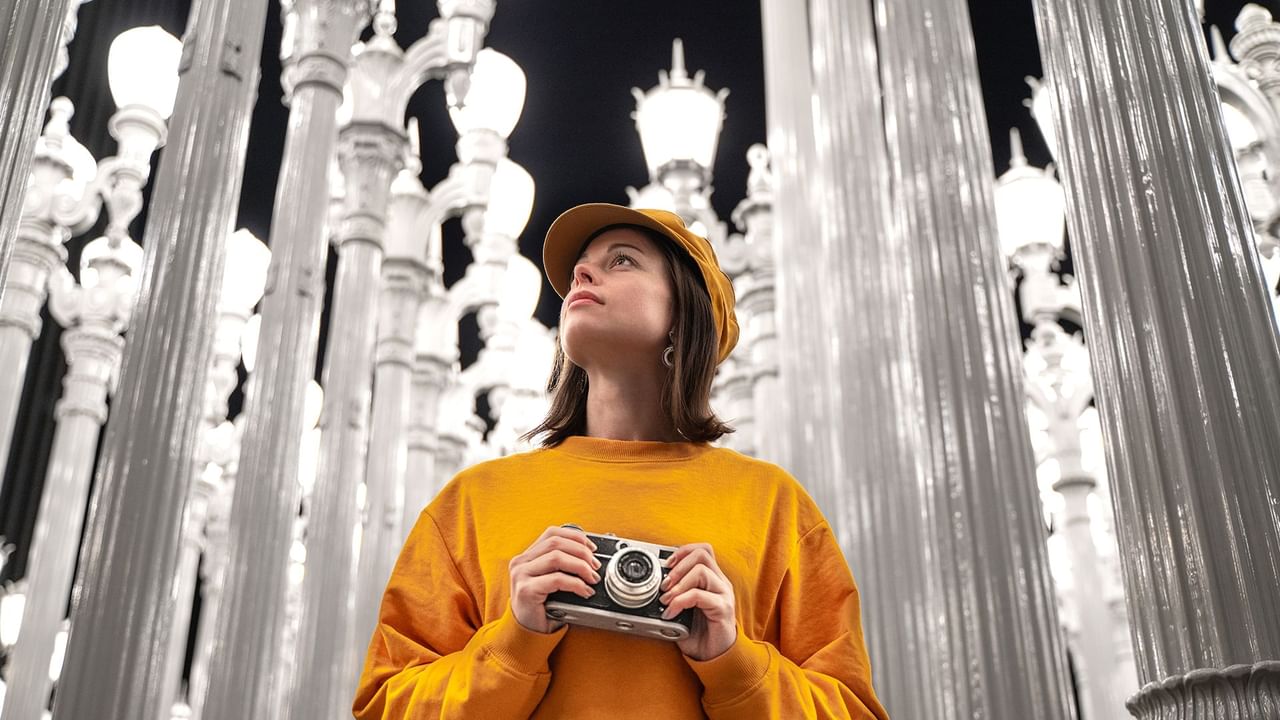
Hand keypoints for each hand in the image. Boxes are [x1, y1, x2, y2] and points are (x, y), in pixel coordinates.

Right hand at [509, 525, 601, 632]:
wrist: (527, 632)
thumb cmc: (542, 606)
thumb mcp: (550, 580)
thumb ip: (562, 565)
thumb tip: (591, 556)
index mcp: (527, 556)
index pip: (552, 533)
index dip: (575, 537)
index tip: (592, 548)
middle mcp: (521, 562)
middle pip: (556, 543)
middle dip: (581, 552)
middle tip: (595, 566)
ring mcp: (521, 575)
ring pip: (556, 557)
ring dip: (581, 566)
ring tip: (592, 578)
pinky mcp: (526, 590)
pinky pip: (557, 580)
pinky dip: (576, 584)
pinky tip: (584, 591)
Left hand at [659, 542, 737, 660]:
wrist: (714, 657)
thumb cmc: (698, 633)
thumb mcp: (682, 608)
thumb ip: (673, 594)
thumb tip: (652, 586)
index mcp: (712, 579)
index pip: (702, 550)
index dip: (682, 551)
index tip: (665, 565)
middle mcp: (720, 583)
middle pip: (702, 554)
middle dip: (678, 566)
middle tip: (664, 585)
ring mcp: (723, 595)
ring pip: (701, 571)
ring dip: (677, 584)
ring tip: (666, 600)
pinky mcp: (723, 609)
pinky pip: (699, 595)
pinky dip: (680, 601)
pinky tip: (671, 613)